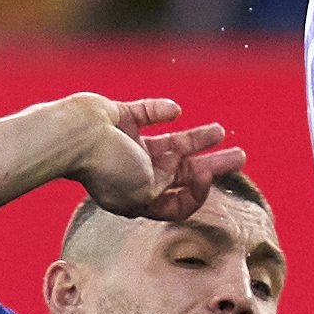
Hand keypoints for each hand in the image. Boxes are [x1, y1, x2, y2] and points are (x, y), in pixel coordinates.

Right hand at [47, 93, 238, 221]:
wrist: (73, 135)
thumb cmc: (106, 167)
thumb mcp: (144, 192)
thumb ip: (169, 186)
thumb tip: (188, 172)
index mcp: (140, 198)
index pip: (178, 202)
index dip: (199, 192)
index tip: (207, 175)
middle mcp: (135, 174)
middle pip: (183, 172)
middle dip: (212, 165)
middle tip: (240, 157)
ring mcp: (126, 146)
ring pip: (170, 143)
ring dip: (196, 139)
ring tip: (221, 132)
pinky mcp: (119, 118)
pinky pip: (145, 113)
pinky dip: (160, 111)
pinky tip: (175, 110)